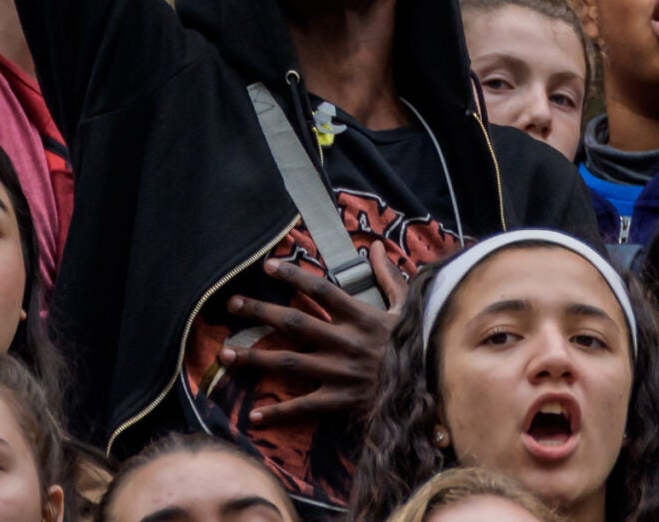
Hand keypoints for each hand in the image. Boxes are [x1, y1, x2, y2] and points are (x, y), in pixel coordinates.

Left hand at [217, 250, 408, 424]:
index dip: (293, 277)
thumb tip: (374, 244)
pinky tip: (255, 414)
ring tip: (226, 354)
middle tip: (232, 305)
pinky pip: (305, 407)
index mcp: (360, 316)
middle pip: (294, 323)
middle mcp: (345, 342)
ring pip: (289, 363)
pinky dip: (280, 413)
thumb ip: (388, 276)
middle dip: (260, 312)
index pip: (320, 290)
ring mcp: (340, 372)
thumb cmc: (419, 344)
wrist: (432, 389)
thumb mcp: (408, 306)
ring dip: (255, 358)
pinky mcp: (341, 400)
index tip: (267, 267)